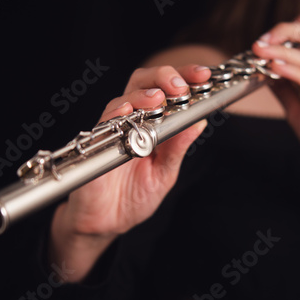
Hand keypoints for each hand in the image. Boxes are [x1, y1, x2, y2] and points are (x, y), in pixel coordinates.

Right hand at [49, 64, 209, 280]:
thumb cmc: (134, 198)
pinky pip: (103, 122)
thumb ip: (177, 148)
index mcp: (152, 126)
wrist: (106, 224)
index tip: (203, 75)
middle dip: (164, 76)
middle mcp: (132, 122)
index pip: (166, 91)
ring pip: (125, 97)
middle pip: (143, 83)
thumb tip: (199, 122)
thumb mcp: (164, 174)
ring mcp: (113, 130)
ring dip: (144, 93)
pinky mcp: (96, 144)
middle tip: (181, 85)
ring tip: (160, 98)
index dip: (183, 78)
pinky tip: (128, 112)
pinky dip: (116, 113)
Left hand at [252, 11, 299, 177]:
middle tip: (259, 42)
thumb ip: (286, 93)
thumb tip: (267, 76)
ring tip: (262, 50)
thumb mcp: (299, 113)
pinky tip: (277, 68)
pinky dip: (295, 73)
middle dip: (284, 33)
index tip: (258, 45)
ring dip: (283, 52)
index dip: (282, 37)